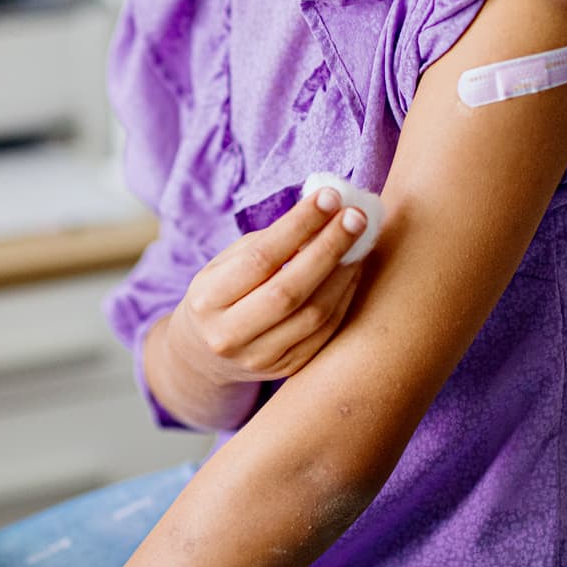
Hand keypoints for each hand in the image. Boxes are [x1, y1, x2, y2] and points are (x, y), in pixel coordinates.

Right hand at [165, 186, 370, 386]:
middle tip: (357, 217)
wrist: (205, 355)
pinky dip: (344, 298)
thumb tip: (321, 213)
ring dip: (344, 274)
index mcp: (207, 299)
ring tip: (360, 242)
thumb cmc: (221, 293)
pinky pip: (325, 332)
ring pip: (313, 314)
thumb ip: (267, 242)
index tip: (329, 197)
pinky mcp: (286, 369)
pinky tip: (353, 271)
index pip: (260, 258)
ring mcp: (259, 358)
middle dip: (329, 248)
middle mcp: (229, 335)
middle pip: (289, 290)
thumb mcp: (225, 264)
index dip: (298, 225)